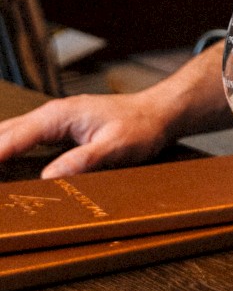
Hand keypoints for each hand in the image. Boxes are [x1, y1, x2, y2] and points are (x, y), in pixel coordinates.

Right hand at [0, 90, 173, 178]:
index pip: (11, 138)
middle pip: (2, 134)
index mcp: (58, 117)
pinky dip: (4, 149)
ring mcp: (51, 120)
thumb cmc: (140, 127)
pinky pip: (20, 138)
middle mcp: (50, 115)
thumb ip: (82, 161)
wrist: (158, 112)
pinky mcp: (56, 128)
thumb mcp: (115, 147)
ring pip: (8, 134)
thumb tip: (49, 178)